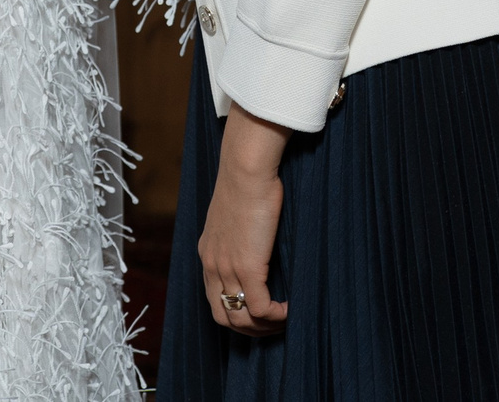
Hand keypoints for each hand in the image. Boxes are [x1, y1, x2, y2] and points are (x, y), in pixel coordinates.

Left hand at [199, 102, 289, 336]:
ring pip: (242, 318)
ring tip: (284, 319)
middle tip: (273, 325)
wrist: (245, 170)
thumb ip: (239, 233)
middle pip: (224, 317)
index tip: (258, 313)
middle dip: (249, 329)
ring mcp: (228, 268)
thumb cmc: (246, 183)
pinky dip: (276, 316)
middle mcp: (213, 265)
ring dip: (264, 327)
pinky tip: (290, 309)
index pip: (214, 299)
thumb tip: (256, 241)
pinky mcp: (248, 267)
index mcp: (208, 254)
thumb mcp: (233, 214)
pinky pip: (261, 308)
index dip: (236, 313)